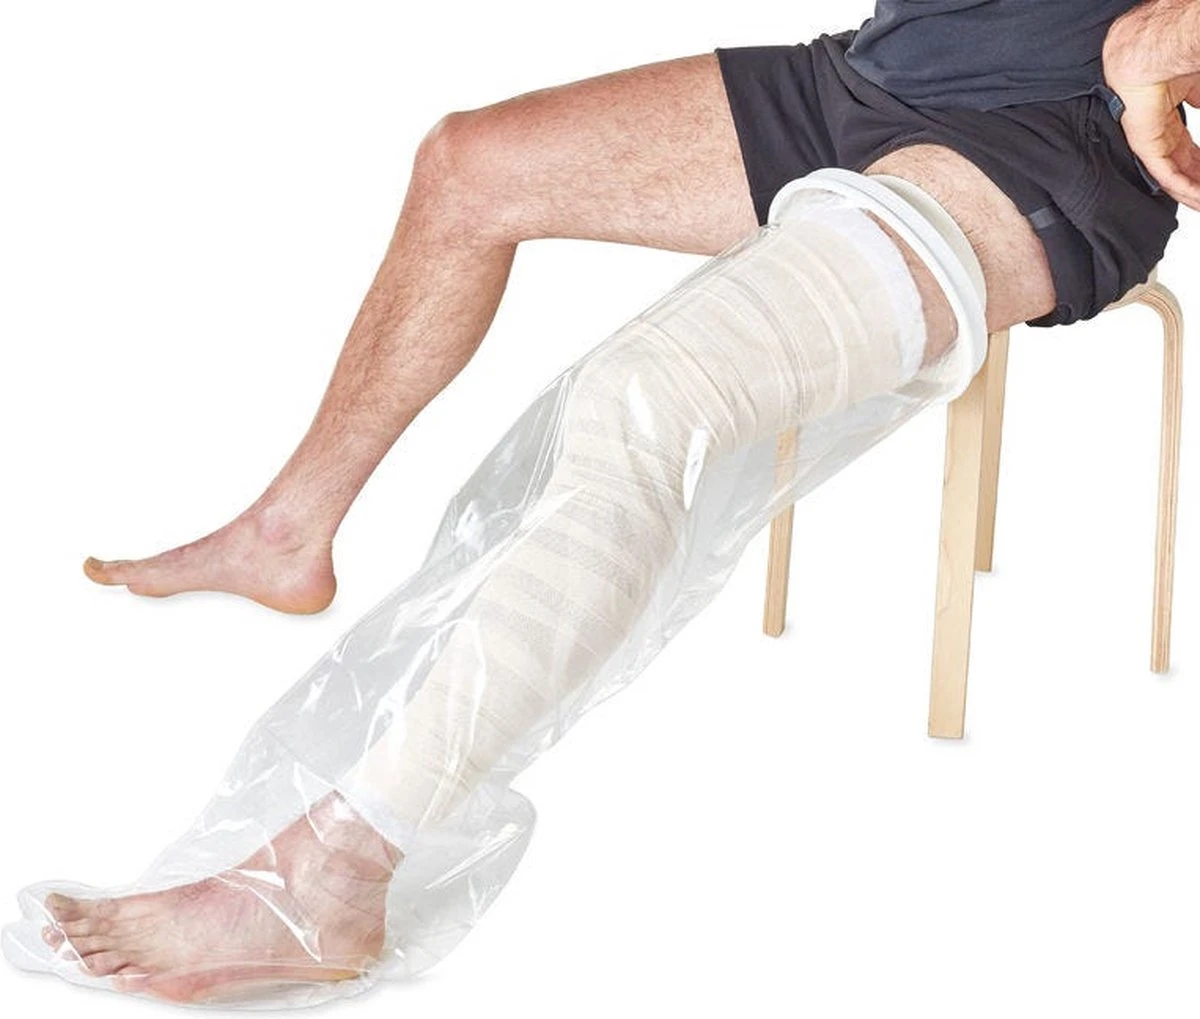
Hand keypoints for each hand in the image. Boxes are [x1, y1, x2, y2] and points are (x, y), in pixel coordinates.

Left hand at [1103, 15, 1199, 209]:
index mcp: (1167, 123)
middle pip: (1183, 169)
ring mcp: (1150, 144)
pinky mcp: (1145, 148)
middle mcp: (1157, 136)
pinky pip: (1167, 176)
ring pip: (1175, 178)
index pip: (1187, 154)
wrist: (1152, 54)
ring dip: (1195, 192)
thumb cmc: (1172, 62)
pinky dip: (1185, 189)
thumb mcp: (1197, 87)